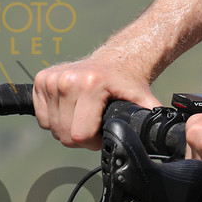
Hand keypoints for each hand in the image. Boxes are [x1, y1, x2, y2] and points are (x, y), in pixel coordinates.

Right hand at [34, 53, 158, 149]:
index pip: (80, 135)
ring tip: (86, 114)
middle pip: (65, 134)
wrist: (116, 59)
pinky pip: (42, 117)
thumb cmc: (127, 81)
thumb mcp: (142, 99)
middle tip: (96, 123)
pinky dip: (55, 119)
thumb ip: (150, 118)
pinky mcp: (41, 79)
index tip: (104, 132)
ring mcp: (51, 78)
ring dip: (68, 128)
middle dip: (82, 137)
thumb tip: (161, 136)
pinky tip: (72, 108)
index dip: (94, 142)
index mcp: (91, 84)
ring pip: (52, 128)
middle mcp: (68, 79)